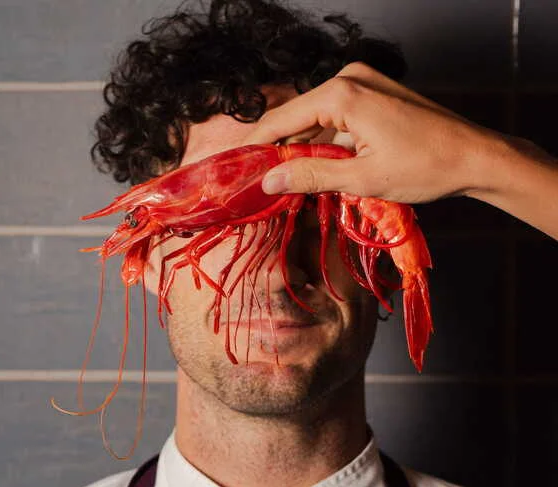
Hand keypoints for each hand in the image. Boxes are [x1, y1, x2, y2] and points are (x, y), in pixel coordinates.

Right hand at [241, 62, 500, 204]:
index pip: (282, 119)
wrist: (476, 157)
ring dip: (304, 149)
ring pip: (317, 119)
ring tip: (286, 183)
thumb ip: (310, 176)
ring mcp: (365, 83)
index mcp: (343, 92)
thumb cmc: (424, 168)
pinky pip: (337, 118)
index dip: (257, 146)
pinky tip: (318, 169)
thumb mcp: (362, 178)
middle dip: (281, 150)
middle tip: (261, 183)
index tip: (236, 168)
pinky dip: (326, 143)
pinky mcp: (376, 95)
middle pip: (299, 116)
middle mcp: (350, 77)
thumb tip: (268, 179)